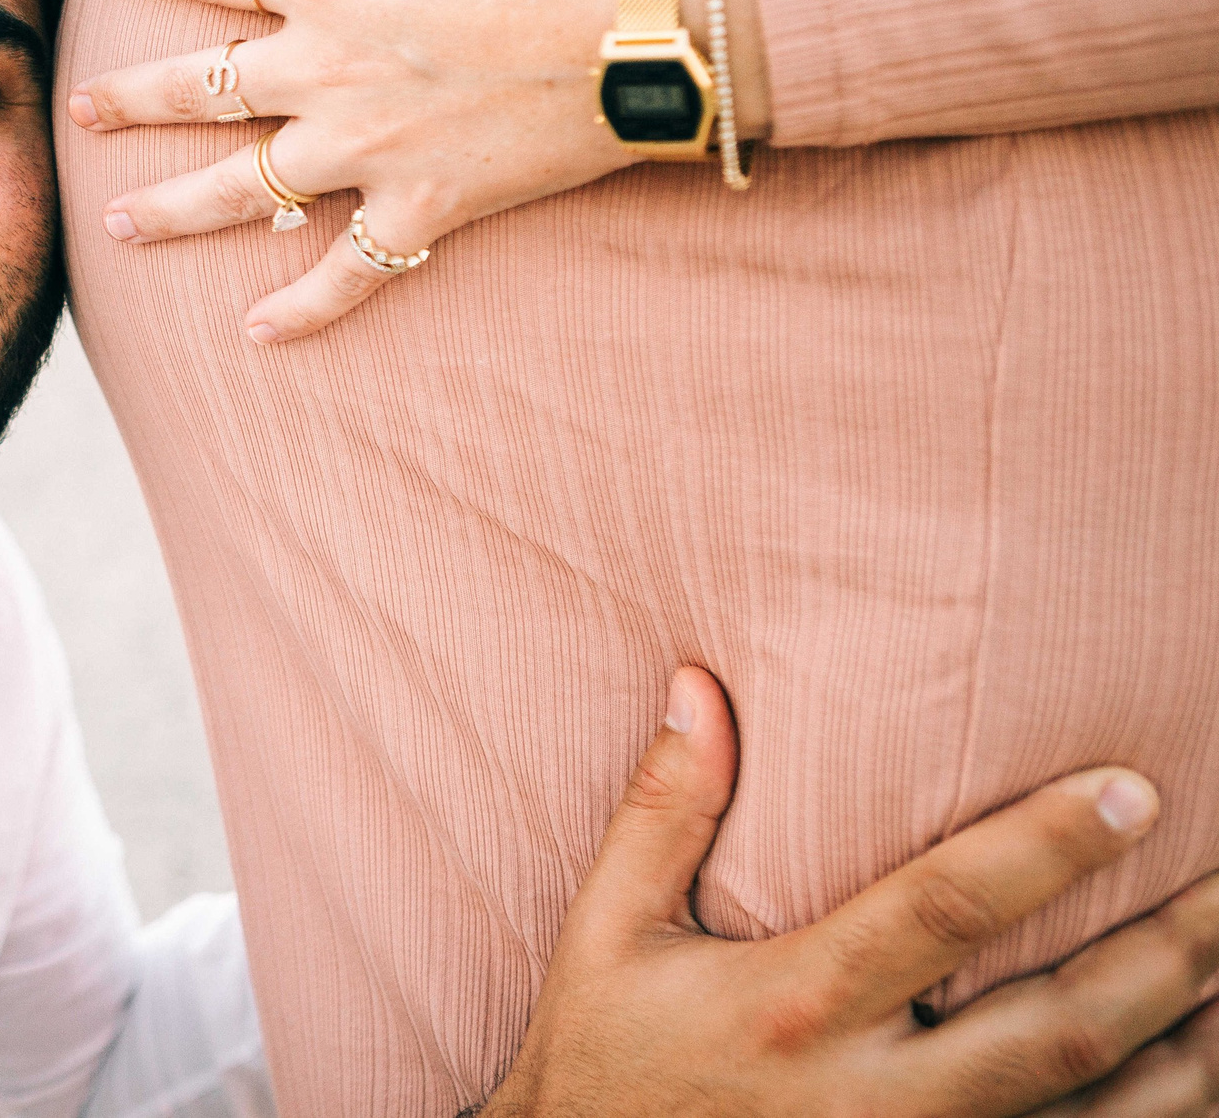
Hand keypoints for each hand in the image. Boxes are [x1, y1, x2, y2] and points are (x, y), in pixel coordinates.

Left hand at [68, 0, 766, 344]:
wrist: (663, 8)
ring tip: (119, 227)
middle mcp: (329, 68)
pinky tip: (256, 333)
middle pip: (202, 89)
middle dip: (132, 99)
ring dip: (175, 211)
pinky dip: (304, 307)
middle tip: (81, 112)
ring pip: (245, 190)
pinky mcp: (429, 203)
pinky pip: (350, 270)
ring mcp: (372, 146)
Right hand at [489, 668, 1218, 1116]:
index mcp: (795, 1005)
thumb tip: (700, 681)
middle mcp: (871, 1098)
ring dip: (1197, 1053)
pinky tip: (1205, 1075)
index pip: (945, 912)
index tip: (1135, 788)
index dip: (1047, 849)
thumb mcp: (608, 934)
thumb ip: (663, 812)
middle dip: (1171, 955)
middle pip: (1062, 1028)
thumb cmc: (599, 1062)